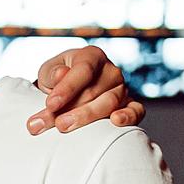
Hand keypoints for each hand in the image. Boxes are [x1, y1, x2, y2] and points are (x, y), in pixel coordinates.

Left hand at [26, 46, 144, 135]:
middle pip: (92, 92)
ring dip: (85, 117)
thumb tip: (60, 75)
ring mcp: (121, 88)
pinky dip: (128, 116)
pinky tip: (116, 121)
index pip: (83, 71)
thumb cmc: (57, 80)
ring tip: (63, 127)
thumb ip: (51, 73)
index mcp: (91, 56)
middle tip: (49, 123)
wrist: (69, 91)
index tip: (50, 104)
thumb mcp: (48, 72)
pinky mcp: (129, 105)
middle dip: (68, 109)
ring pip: (108, 103)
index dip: (67, 88)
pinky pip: (136, 111)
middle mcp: (110, 71)